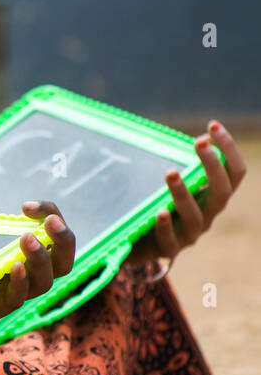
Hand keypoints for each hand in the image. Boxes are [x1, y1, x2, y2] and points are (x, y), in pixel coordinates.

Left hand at [0, 200, 75, 331]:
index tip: (27, 206)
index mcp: (30, 256)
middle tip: (51, 222)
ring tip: (27, 238)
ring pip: (43, 282)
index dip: (50, 215)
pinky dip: (19, 282)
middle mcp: (30, 276)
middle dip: (63, 239)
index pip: (54, 234)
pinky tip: (16, 267)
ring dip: (40, 258)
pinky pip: (17, 298)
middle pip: (63, 262)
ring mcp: (16, 293)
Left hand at [129, 120, 246, 265]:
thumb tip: (191, 136)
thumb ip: (182, 164)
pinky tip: (160, 212)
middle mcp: (209, 214)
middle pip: (222, 192)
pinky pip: (170, 240)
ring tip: (170, 173)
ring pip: (195, 216)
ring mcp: (191, 233)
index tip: (212, 126)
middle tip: (199, 143)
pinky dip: (165, 225)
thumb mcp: (175, 183)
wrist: (140, 243)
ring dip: (184, 193)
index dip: (229, 149)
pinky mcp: (169, 249)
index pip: (234, 173)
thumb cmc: (162, 204)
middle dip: (213, 166)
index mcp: (214, 196)